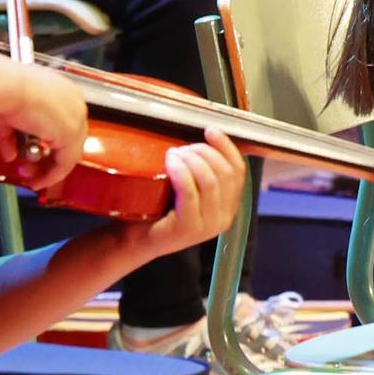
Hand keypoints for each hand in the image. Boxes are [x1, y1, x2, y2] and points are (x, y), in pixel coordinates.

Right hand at [0, 59, 88, 190]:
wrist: (10, 87)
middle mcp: (76, 104)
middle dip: (48, 160)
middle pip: (69, 140)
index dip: (49, 144)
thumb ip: (12, 138)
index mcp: (65, 94)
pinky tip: (39, 181)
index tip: (34, 155)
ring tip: (33, 178)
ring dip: (49, 170)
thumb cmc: (8, 91)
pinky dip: (53, 175)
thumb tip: (11, 155)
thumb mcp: (9, 117)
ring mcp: (76, 118)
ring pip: (69, 153)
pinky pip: (66, 162)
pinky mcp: (71, 133)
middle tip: (31, 171)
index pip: (64, 124)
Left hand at [121, 130, 245, 260]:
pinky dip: (181, 171)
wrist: (134, 243)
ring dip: (193, 160)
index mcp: (229, 208)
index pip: (238, 171)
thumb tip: (206, 141)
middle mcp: (224, 218)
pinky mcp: (188, 227)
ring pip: (210, 181)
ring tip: (175, 152)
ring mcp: (207, 225)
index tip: (210, 131)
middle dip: (206, 152)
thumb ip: (203, 177)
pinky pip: (190, 191)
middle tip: (184, 147)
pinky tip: (171, 161)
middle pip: (225, 174)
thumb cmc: (159, 213)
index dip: (227, 147)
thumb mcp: (190, 194)